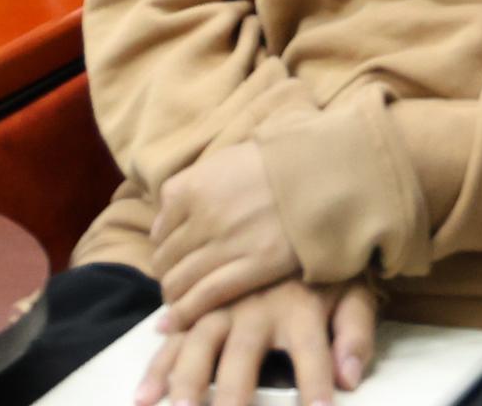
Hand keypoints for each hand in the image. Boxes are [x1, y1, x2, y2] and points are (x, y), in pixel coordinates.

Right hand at [137, 279, 378, 405]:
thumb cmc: (324, 262)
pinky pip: (173, 331)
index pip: (312, 353)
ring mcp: (222, 300)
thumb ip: (355, 333)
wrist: (290, 200)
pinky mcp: (200, 297)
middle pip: (243, 355)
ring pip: (197, 343)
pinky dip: (158, 363)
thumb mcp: (353, 290)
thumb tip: (351, 379)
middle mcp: (257, 305)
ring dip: (184, 383)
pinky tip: (146, 395)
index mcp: (300, 306)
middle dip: (235, 393)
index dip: (315, 384)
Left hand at [151, 140, 300, 321]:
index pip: (160, 228)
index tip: (172, 255)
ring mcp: (226, 243)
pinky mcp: (253, 266)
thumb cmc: (278, 161)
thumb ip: (195, 184)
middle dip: (168, 272)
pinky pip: (206, 295)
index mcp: (192, 187)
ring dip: (174, 294)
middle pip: (167, 257)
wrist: (321, 171)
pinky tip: (176, 322)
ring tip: (178, 302)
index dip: (164, 246)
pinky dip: (186, 312)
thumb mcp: (226, 160)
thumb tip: (171, 211)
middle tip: (176, 281)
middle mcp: (202, 215)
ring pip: (180, 279)